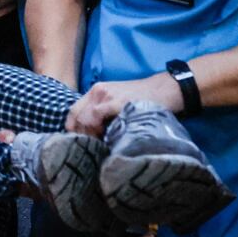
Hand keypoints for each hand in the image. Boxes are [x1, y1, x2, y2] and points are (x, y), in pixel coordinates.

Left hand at [64, 74, 182, 135]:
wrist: (164, 89)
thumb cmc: (142, 99)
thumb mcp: (118, 101)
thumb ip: (104, 113)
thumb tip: (92, 135)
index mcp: (96, 91)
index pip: (74, 112)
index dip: (73, 129)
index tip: (80, 142)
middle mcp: (98, 91)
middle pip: (76, 116)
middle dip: (79, 134)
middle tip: (90, 146)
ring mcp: (106, 95)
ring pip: (83, 118)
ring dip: (87, 134)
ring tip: (99, 143)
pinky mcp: (116, 101)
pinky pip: (95, 116)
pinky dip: (95, 129)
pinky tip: (104, 137)